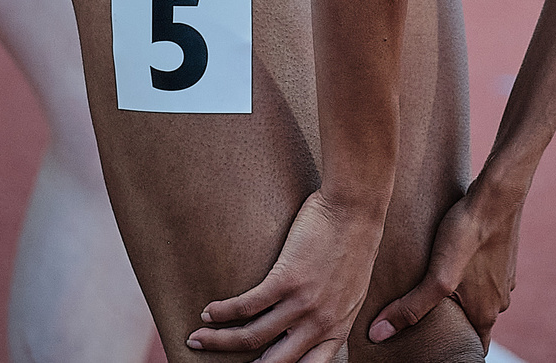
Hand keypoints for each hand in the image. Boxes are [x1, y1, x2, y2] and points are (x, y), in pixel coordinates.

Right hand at [186, 190, 380, 360]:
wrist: (356, 207)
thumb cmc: (356, 243)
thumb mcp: (353, 291)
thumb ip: (332, 314)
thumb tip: (309, 327)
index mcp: (338, 328)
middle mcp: (319, 323)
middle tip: (216, 362)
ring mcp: (303, 303)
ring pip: (250, 337)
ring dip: (218, 341)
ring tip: (198, 338)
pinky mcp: (287, 279)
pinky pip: (246, 306)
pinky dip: (222, 312)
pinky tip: (209, 312)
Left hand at [370, 176, 522, 345]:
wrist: (498, 193)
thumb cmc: (468, 233)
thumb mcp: (436, 277)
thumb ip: (409, 309)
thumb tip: (378, 335)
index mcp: (486, 312)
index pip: (474, 348)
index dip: (454, 352)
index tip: (435, 351)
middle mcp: (500, 299)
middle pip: (474, 321)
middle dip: (454, 322)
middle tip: (428, 317)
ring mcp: (505, 276)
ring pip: (480, 296)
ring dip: (462, 295)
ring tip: (436, 286)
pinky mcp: (504, 254)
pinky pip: (485, 274)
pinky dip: (470, 273)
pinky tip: (454, 259)